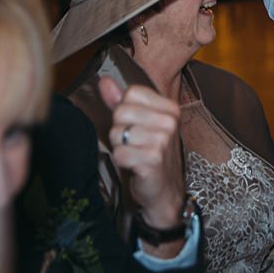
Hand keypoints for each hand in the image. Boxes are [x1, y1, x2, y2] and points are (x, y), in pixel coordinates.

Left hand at [99, 77, 186, 254]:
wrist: (164, 191)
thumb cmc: (150, 155)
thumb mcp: (139, 125)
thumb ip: (120, 102)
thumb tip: (104, 81)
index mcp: (169, 108)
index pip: (130, 93)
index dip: (124, 111)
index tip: (136, 126)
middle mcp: (169, 121)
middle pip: (121, 112)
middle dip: (119, 131)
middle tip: (134, 144)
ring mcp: (163, 140)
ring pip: (117, 133)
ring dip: (120, 148)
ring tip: (135, 155)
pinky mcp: (152, 159)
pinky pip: (119, 153)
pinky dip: (121, 161)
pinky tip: (134, 166)